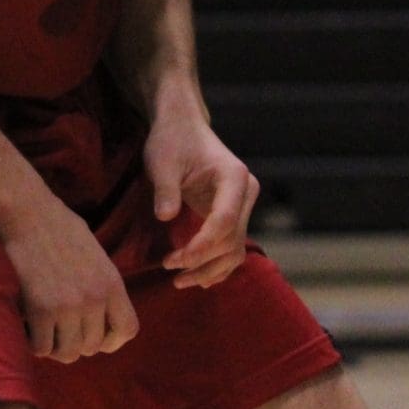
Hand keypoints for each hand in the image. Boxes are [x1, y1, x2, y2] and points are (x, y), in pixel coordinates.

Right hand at [0, 194, 137, 362]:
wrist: (29, 214)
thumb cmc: (62, 230)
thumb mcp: (98, 258)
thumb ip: (104, 288)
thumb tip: (101, 318)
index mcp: (113, 284)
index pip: (128, 330)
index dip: (113, 341)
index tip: (99, 339)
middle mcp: (95, 299)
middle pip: (94, 347)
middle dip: (79, 344)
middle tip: (63, 332)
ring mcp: (67, 306)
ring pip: (68, 353)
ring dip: (56, 348)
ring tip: (46, 333)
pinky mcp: (39, 309)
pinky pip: (41, 348)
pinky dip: (35, 344)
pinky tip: (30, 330)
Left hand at [144, 113, 260, 288]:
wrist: (183, 127)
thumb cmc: (172, 141)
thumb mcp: (162, 162)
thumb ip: (166, 190)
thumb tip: (166, 217)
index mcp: (234, 178)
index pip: (224, 221)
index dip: (201, 246)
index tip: (174, 261)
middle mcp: (245, 194)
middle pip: (233, 240)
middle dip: (203, 261)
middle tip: (170, 270)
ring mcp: (242, 205)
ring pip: (236, 248)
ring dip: (211, 269)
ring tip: (180, 281)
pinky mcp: (233, 214)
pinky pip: (231, 245)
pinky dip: (217, 264)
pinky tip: (198, 278)